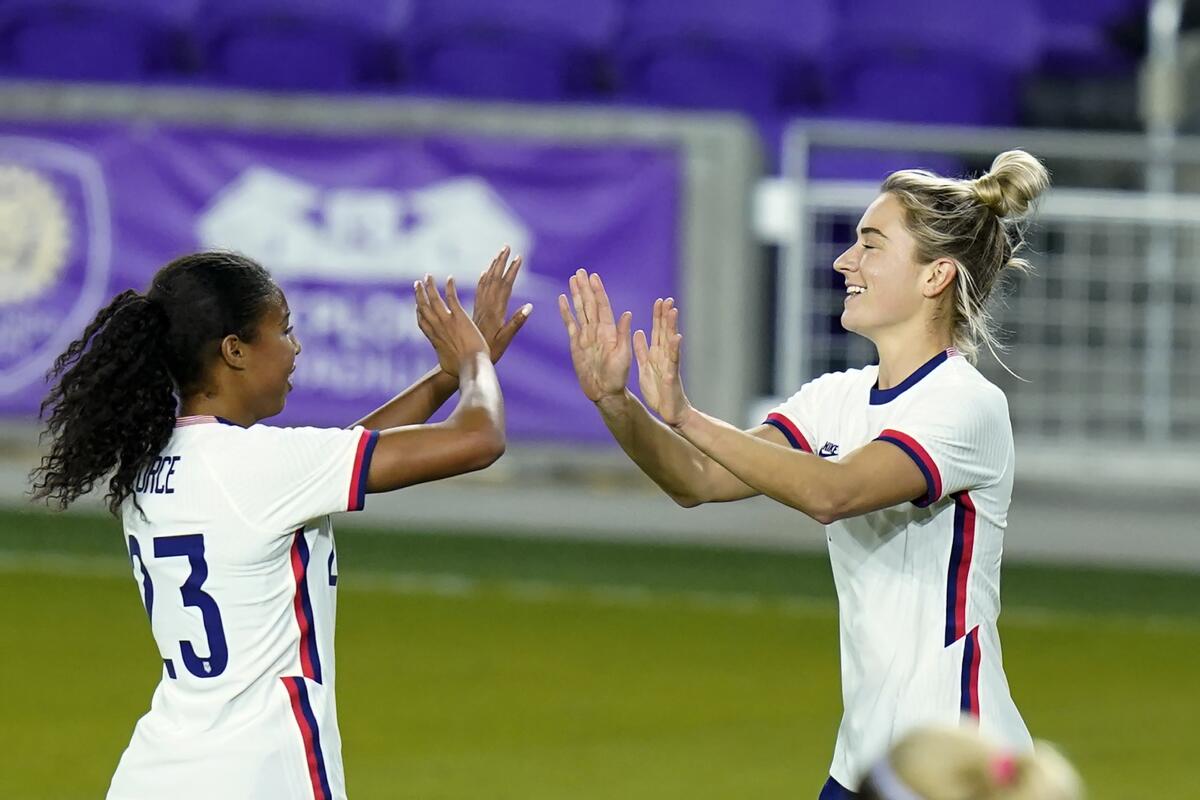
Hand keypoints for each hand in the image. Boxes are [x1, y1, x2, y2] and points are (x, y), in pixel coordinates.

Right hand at [414, 274, 489, 376]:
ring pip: (434, 299)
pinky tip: (450, 278)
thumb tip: (446, 366)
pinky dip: (449, 287)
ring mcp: (447, 321)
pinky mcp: (460, 317)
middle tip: (417, 284)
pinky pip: (452, 298)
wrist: (471, 367)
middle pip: (423, 307)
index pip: (422, 322)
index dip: (418, 311)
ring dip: (429, 286)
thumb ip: (446, 359)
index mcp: (434, 339)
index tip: (417, 303)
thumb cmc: (462, 371)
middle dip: (419, 294)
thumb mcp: (448, 366)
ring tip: (427, 276)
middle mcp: (437, 328)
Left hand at [473, 245, 531, 363]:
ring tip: (498, 255)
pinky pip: (479, 292)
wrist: (466, 360)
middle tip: (506, 247)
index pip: (505, 285)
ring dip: (492, 267)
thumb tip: (529, 306)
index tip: (518, 257)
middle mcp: (486, 306)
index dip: (512, 270)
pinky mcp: (475, 312)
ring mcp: (480, 308)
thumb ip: (516, 322)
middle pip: (494, 279)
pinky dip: (483, 281)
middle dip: (501, 262)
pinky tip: (484, 273)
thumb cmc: (489, 352)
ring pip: (486, 282)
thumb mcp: (505, 339)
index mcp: (495, 310)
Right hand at [558, 270, 631, 402]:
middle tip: (580, 271)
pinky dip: (566, 312)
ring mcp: (585, 336)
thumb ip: (623, 335)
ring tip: (573, 279)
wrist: (605, 392)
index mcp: (609, 331)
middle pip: (589, 304)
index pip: (602, 306)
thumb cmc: (618, 376)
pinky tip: (562, 299)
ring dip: (576, 294)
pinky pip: (570, 324)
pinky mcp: (576, 344)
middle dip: (585, 287)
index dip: (598, 291)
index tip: (594, 277)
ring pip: (580, 310)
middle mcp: (597, 330)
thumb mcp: (623, 355)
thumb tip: (628, 314)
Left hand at [633, 297, 691, 426]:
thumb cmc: (658, 390)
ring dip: (672, 327)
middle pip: (665, 332)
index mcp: (657, 354)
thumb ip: (642, 350)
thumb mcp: (645, 366)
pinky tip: (677, 338)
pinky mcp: (672, 375)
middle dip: (666, 316)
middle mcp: (665, 356)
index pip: (658, 331)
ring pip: (671, 342)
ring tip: (673, 311)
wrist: (669, 410)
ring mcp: (669, 365)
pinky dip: (674, 349)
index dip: (658, 316)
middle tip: (667, 299)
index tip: (658, 301)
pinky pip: (673, 361)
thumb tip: (638, 332)